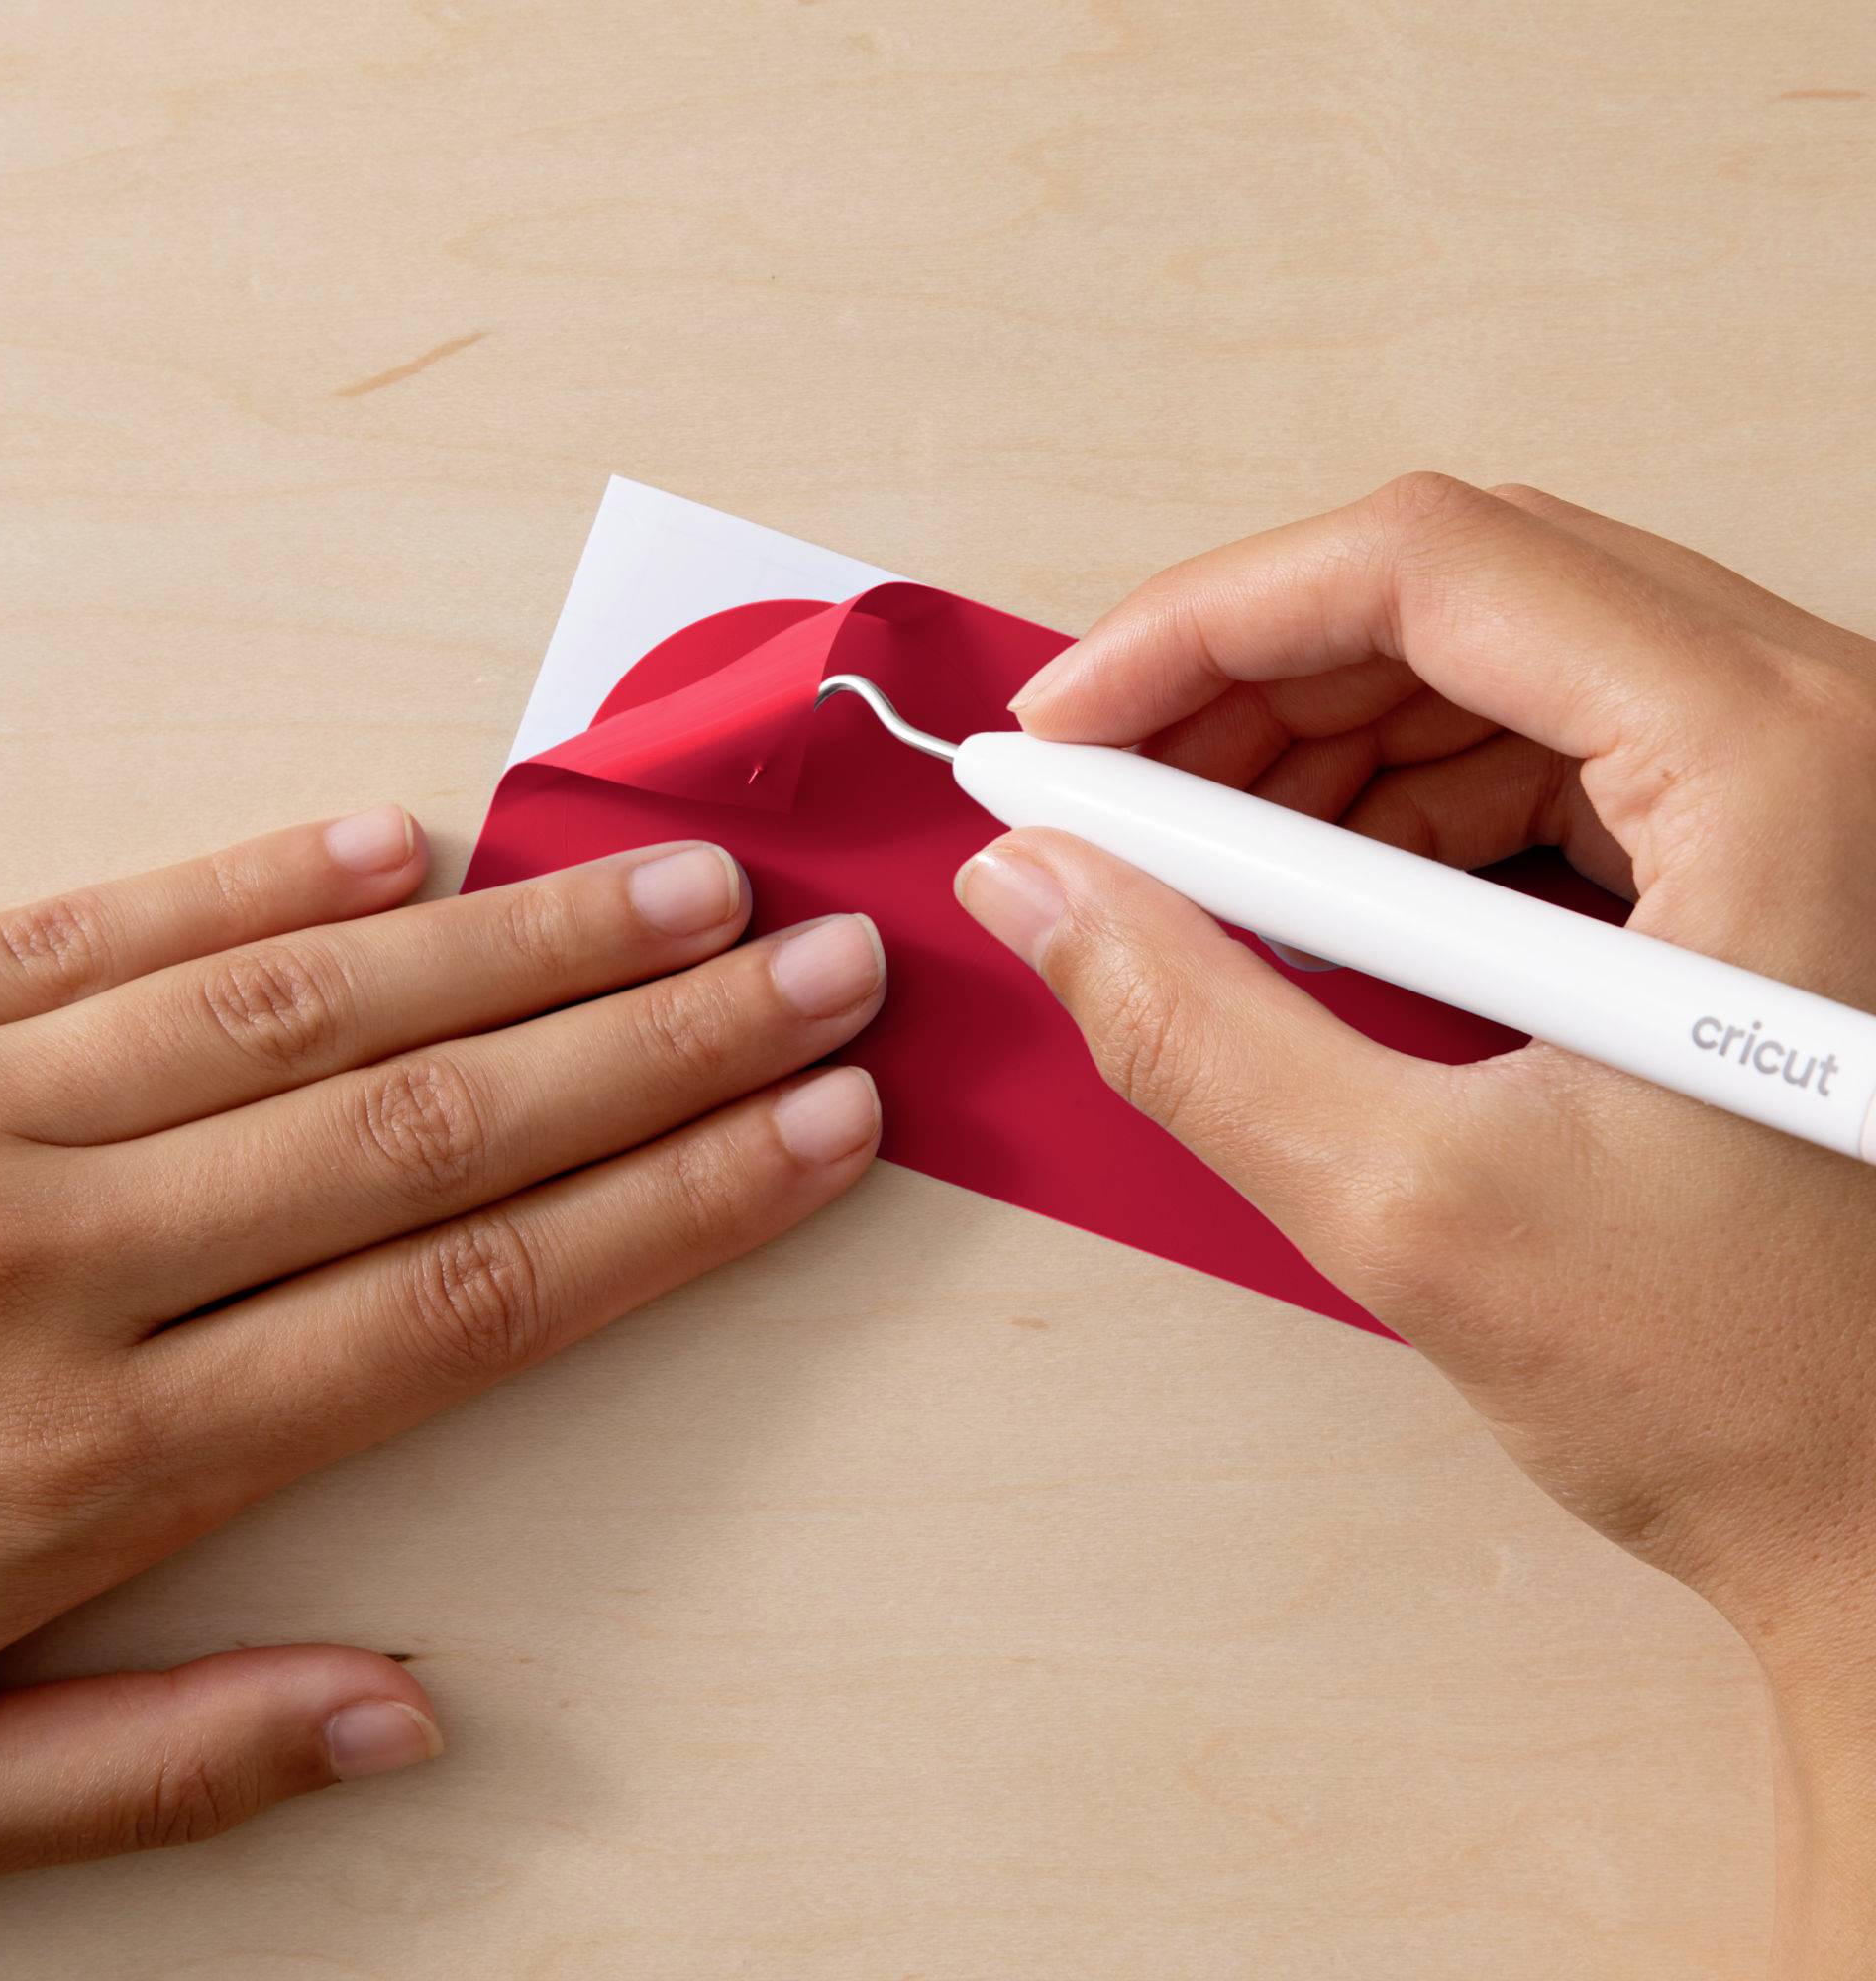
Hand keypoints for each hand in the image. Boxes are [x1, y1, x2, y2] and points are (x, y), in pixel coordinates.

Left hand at [0, 810, 882, 1900]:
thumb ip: (162, 1759)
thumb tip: (416, 1709)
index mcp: (87, 1467)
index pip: (472, 1302)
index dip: (675, 1206)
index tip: (818, 1134)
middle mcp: (48, 1265)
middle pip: (433, 1127)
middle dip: (662, 1043)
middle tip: (818, 964)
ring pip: (297, 1007)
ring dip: (513, 944)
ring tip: (678, 889)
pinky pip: (88, 932)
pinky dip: (254, 880)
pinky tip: (396, 839)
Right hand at [953, 474, 1875, 1973]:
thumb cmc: (1767, 1391)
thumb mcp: (1423, 1211)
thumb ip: (1193, 1030)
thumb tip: (1037, 886)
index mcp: (1775, 765)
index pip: (1429, 568)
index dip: (1204, 625)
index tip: (1068, 724)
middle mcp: (1819, 729)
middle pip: (1460, 593)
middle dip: (1244, 682)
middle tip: (1101, 792)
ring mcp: (1807, 787)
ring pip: (1494, 665)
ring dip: (1311, 743)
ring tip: (1187, 862)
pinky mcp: (1768, 856)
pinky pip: (1545, 757)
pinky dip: (1399, 806)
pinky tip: (1314, 900)